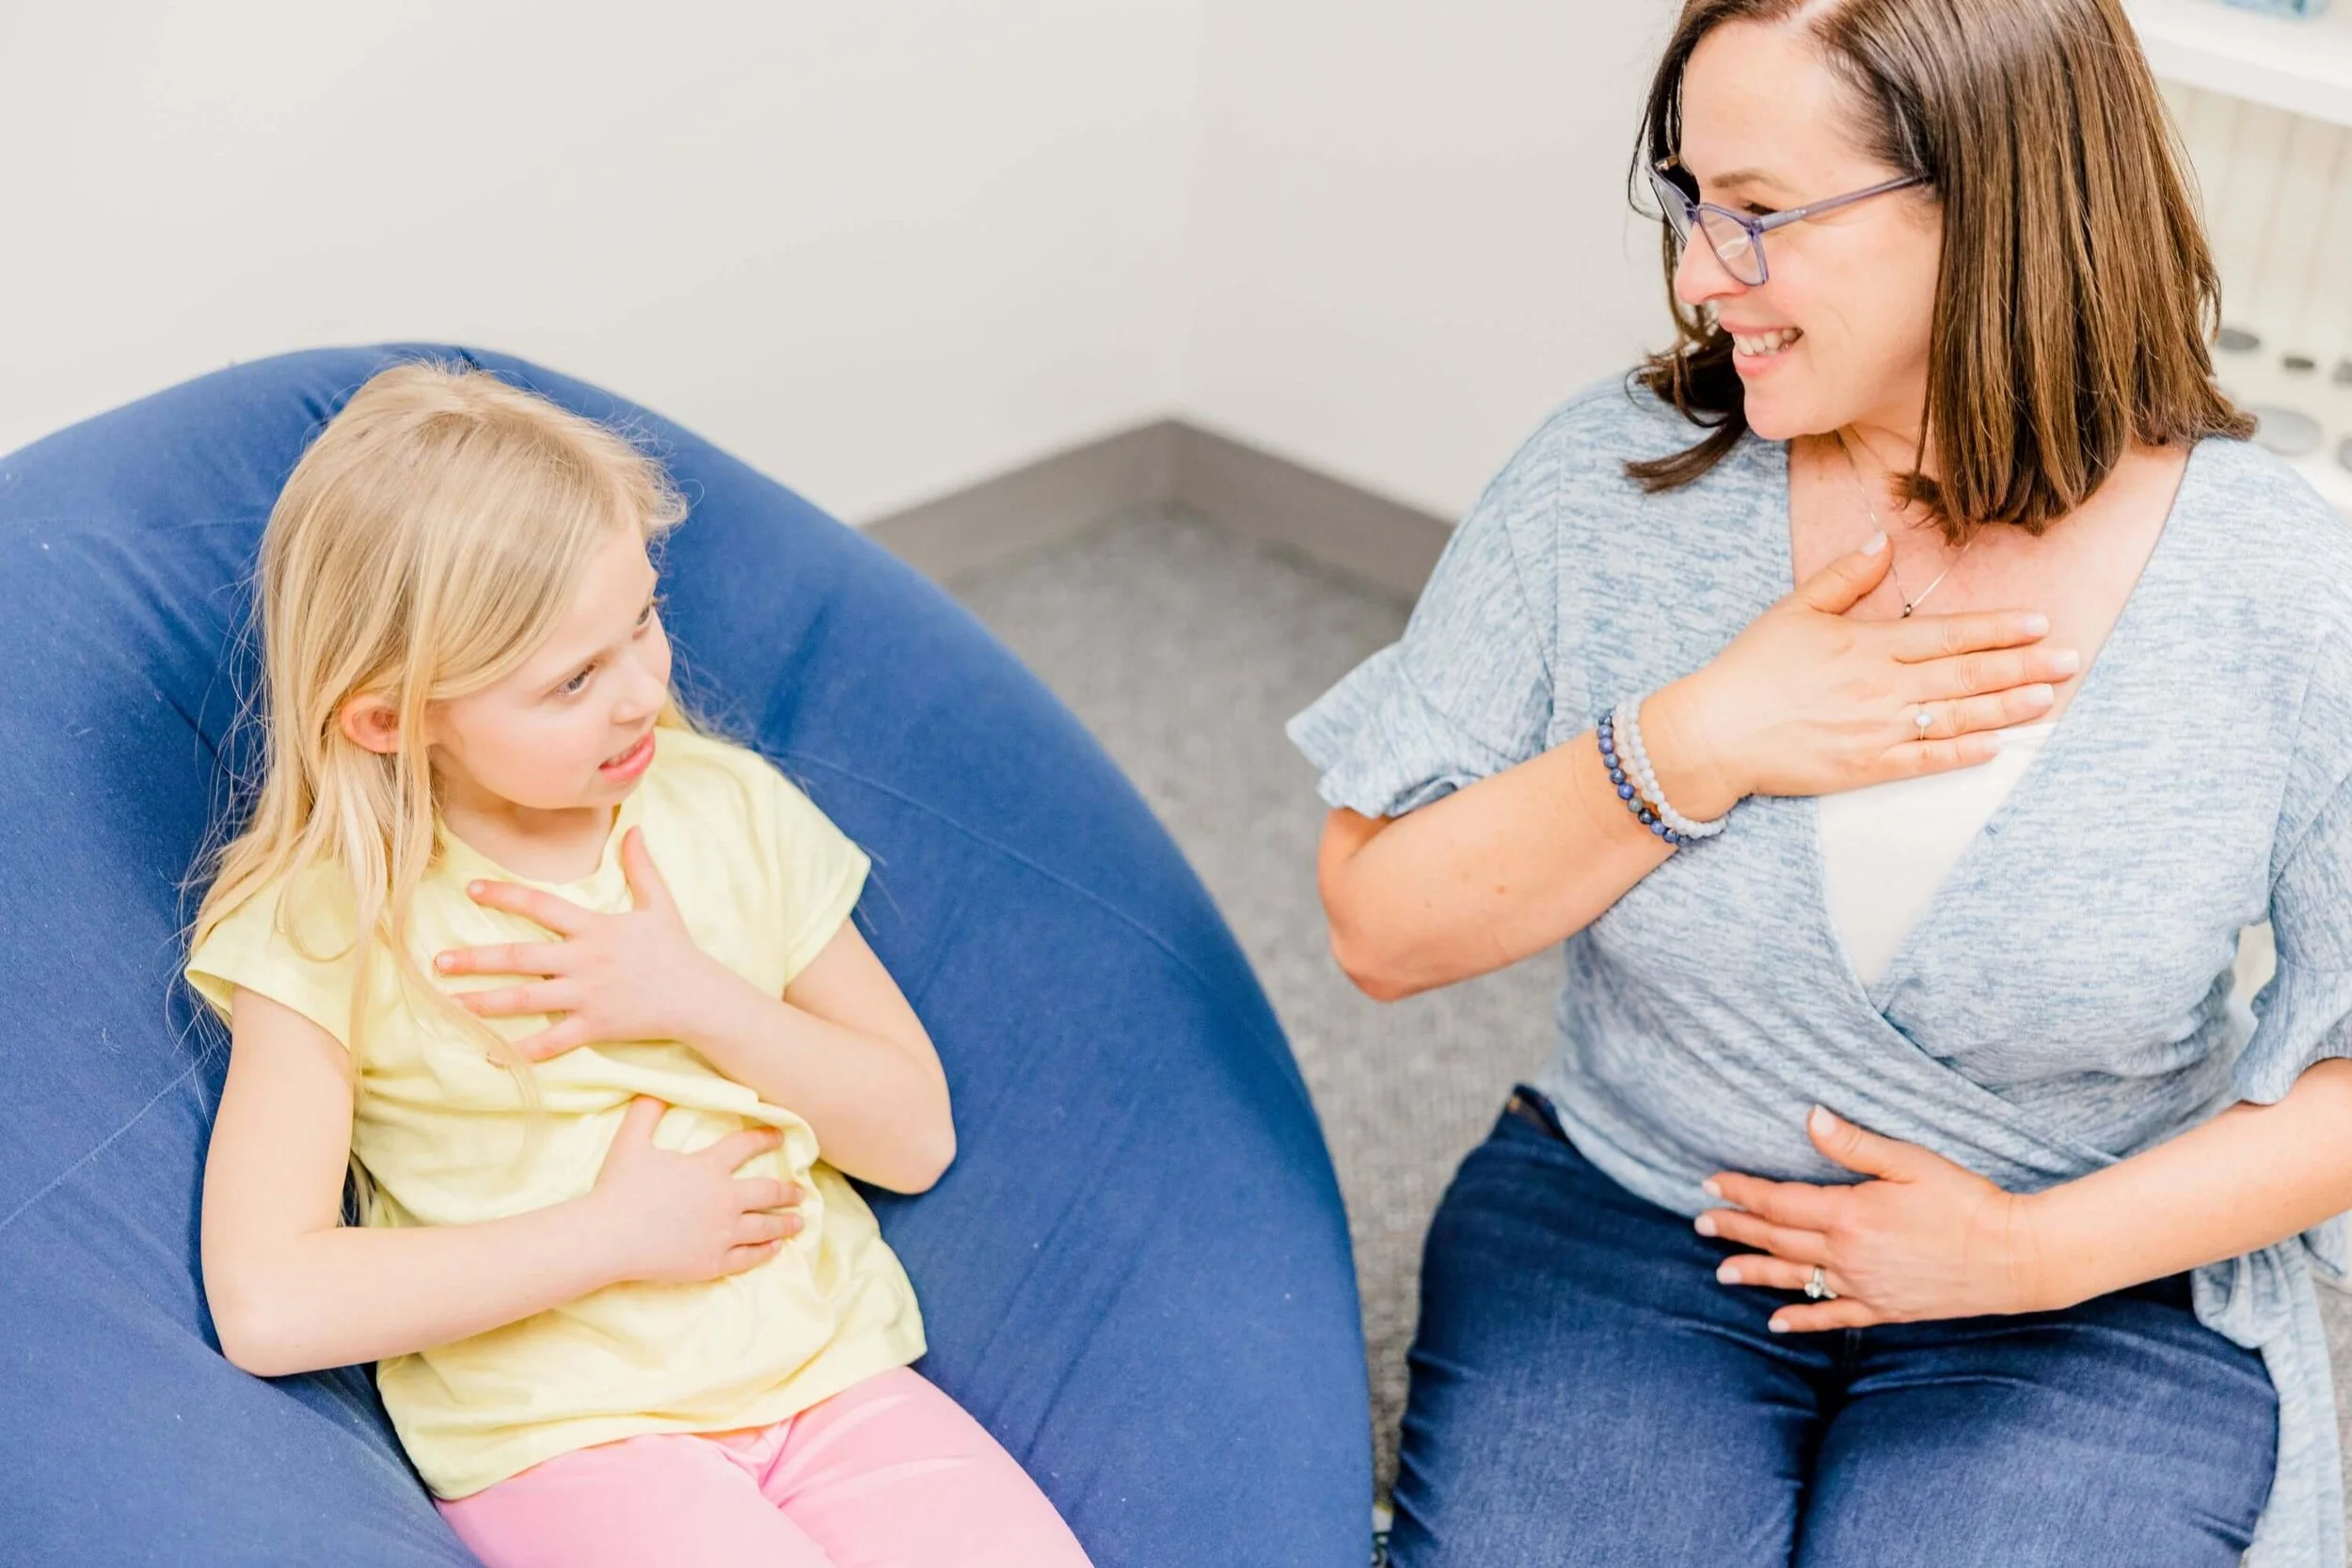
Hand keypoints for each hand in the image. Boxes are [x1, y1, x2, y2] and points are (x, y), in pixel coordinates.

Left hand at [433, 827, 732, 1059]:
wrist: (699, 998)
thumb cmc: (677, 950)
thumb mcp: (660, 904)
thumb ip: (641, 868)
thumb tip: (633, 829)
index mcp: (595, 929)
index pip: (541, 907)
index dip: (505, 896)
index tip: (470, 890)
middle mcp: (585, 962)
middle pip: (521, 958)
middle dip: (476, 959)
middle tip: (438, 961)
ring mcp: (587, 997)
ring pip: (526, 1000)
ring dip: (485, 1002)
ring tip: (451, 1002)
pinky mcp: (594, 1027)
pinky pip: (552, 1042)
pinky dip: (521, 1051)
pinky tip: (491, 1054)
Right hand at [586, 1097, 803, 1284]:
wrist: (608, 1237)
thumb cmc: (619, 1189)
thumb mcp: (630, 1142)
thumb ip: (645, 1113)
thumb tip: (654, 1090)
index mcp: (708, 1169)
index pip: (745, 1147)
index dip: (765, 1139)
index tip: (780, 1138)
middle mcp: (724, 1200)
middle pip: (768, 1191)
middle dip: (788, 1191)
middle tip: (801, 1191)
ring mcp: (721, 1234)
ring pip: (765, 1227)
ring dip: (785, 1222)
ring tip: (799, 1221)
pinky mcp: (713, 1262)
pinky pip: (748, 1257)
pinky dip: (765, 1251)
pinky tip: (774, 1249)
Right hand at [1642, 539, 2078, 817]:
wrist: (1714, 734)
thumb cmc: (1750, 670)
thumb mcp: (1793, 611)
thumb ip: (1844, 578)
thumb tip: (1883, 544)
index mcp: (1866, 646)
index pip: (1946, 634)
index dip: (1996, 628)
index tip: (2038, 622)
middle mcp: (1880, 688)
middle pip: (1965, 674)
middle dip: (2022, 665)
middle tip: (2070, 659)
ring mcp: (1876, 731)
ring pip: (1956, 717)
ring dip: (2006, 708)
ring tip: (2048, 698)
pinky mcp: (1864, 769)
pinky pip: (1924, 761)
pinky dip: (1962, 754)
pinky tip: (1995, 747)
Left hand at [1696, 1106, 2052, 1332]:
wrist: (2013, 1257)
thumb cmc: (1965, 1200)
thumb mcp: (1909, 1161)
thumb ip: (1853, 1144)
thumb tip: (1809, 1116)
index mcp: (1849, 1214)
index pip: (1778, 1202)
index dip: (1741, 1192)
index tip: (1710, 1183)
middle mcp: (1847, 1256)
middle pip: (1777, 1240)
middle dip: (1735, 1229)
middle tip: (1699, 1222)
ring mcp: (1864, 1286)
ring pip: (1795, 1279)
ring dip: (1754, 1272)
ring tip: (1720, 1271)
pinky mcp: (1885, 1309)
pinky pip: (1832, 1317)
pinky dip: (1801, 1319)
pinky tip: (1775, 1322)